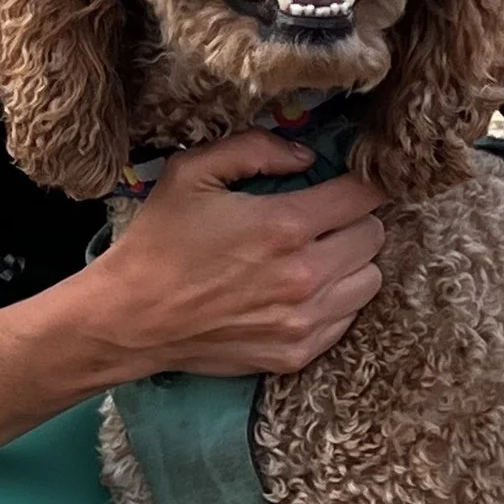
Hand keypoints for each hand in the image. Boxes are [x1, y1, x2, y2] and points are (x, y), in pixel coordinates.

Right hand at [87, 130, 386, 381]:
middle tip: (325, 218)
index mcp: (283, 226)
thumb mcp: (191, 172)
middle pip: (374, 236)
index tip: (348, 181)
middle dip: (354, 219)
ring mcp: (303, 321)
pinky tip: (303, 291)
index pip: (363, 196)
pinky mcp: (295, 354)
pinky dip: (336, 301)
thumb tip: (306, 156)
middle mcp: (303, 276)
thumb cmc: (158, 242)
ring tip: (319, 254)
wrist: (130, 319)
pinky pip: (347, 319)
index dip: (361, 182)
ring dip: (352, 262)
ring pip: (370, 280)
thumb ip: (254, 149)